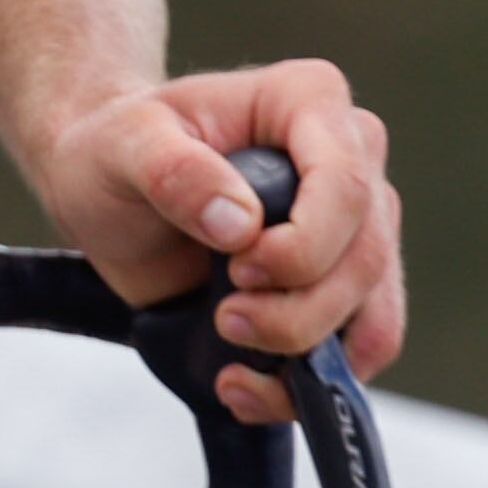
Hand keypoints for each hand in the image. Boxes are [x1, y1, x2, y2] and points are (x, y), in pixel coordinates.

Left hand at [38, 60, 404, 428]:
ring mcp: (361, 224)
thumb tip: (240, 225)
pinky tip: (243, 386)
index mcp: (310, 100)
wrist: (113, 193)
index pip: (345, 185)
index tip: (236, 270)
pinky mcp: (350, 285)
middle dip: (296, 312)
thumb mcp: (121, 145)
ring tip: (230, 361)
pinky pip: (362, 350)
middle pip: (364, 258)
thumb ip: (173, 172)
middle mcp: (354, 156)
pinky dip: (308, 387)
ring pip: (374, 313)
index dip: (302, 246)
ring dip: (303, 353)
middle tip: (224, 317)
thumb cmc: (118, 150)